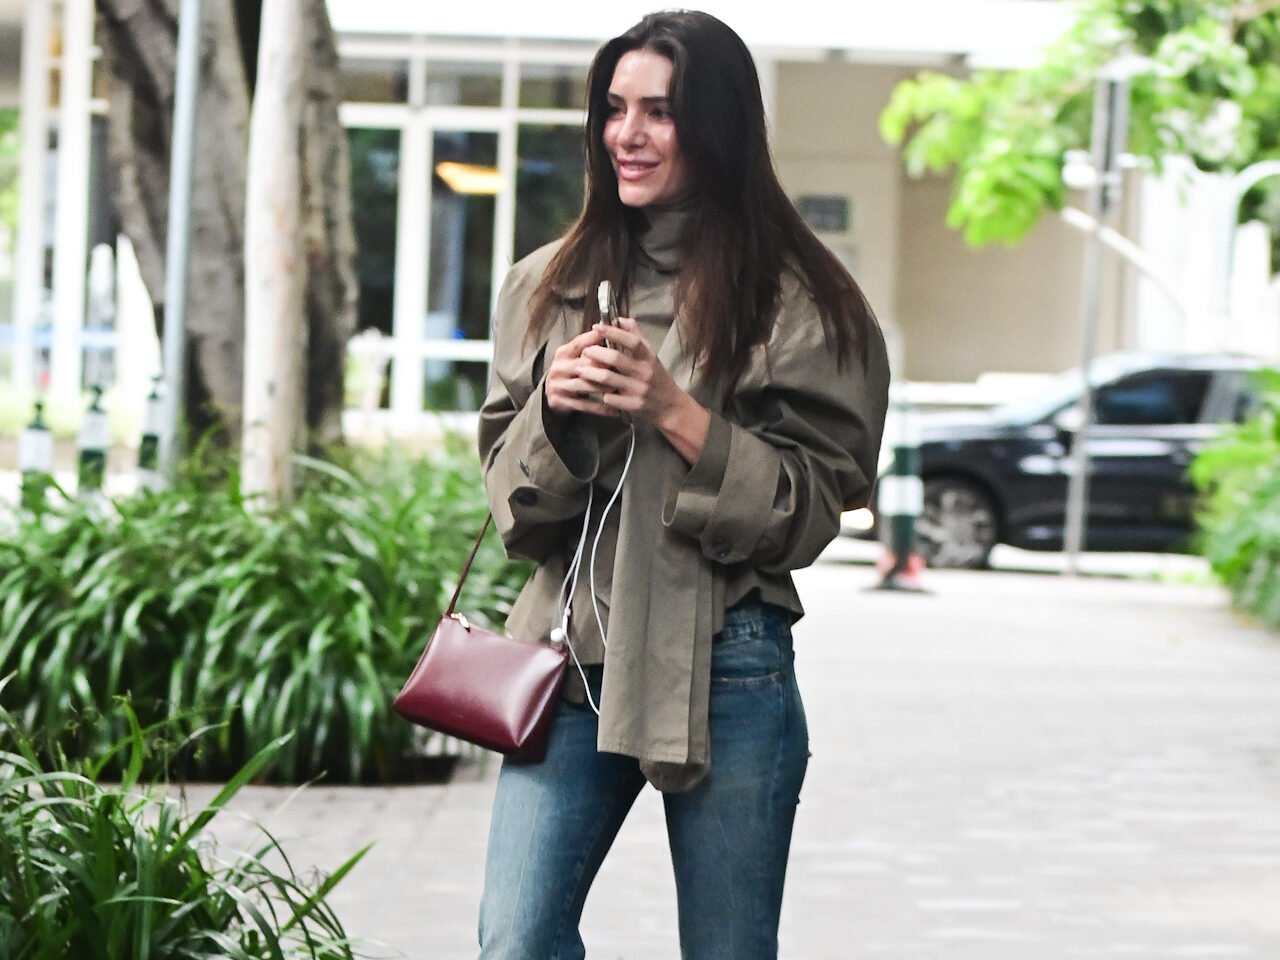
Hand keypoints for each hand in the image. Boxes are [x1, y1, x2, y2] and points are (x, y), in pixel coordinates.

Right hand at [543, 326, 614, 415]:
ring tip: (620, 388)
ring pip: (585, 385)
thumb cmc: (571, 372)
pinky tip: (614, 409)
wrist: (552, 394)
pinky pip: (584, 405)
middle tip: (623, 370)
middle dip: (604, 367)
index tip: (616, 339)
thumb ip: (591, 344)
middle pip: (584, 364)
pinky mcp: (559, 401)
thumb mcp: (576, 355)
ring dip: (604, 387)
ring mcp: (558, 384)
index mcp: (563, 352)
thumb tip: (614, 327)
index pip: (580, 342)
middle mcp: (559, 367)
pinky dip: (600, 408)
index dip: (597, 340)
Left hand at [577, 316, 710, 462]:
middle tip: (584, 351)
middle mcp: (645, 372)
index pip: (632, 341)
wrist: (671, 407)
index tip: (598, 326)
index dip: (614, 332)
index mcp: (649, 357)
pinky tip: (594, 391)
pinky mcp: (634, 406)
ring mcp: (639, 390)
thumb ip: (636, 336)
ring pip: (608, 378)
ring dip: (591, 373)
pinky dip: (601, 393)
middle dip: (596, 353)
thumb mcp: (651, 356)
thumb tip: (619, 319)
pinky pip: (610, 398)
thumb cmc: (658, 378)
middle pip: (615, 359)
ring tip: (580, 370)